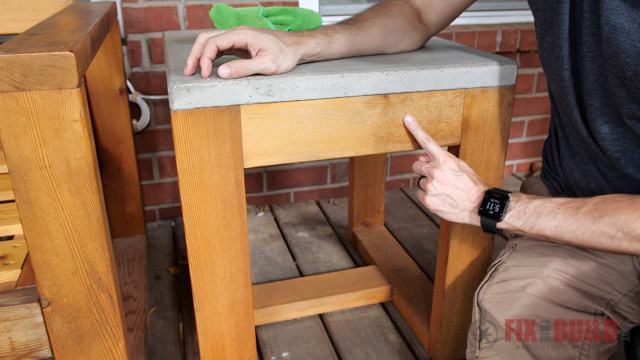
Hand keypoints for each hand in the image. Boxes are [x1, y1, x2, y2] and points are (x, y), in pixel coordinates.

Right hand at [183, 27, 301, 78]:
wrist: (296, 48)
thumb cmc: (285, 54)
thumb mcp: (267, 65)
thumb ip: (243, 68)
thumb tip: (221, 73)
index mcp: (242, 35)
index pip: (214, 43)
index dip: (205, 59)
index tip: (206, 76)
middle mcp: (237, 34)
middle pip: (206, 39)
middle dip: (195, 55)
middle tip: (188, 72)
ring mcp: (237, 38)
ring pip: (210, 42)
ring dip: (200, 55)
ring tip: (193, 72)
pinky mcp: (239, 45)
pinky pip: (219, 48)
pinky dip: (209, 57)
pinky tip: (207, 68)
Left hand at [403, 115, 487, 225]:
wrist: (479, 205)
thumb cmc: (471, 184)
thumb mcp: (460, 166)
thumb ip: (440, 160)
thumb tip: (422, 158)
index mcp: (445, 160)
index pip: (427, 141)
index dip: (416, 129)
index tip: (407, 118)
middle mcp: (435, 172)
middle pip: (417, 166)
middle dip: (424, 169)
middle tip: (438, 176)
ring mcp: (430, 186)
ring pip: (420, 181)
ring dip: (429, 184)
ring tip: (445, 189)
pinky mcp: (427, 200)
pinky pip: (420, 194)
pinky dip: (428, 196)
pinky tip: (441, 197)